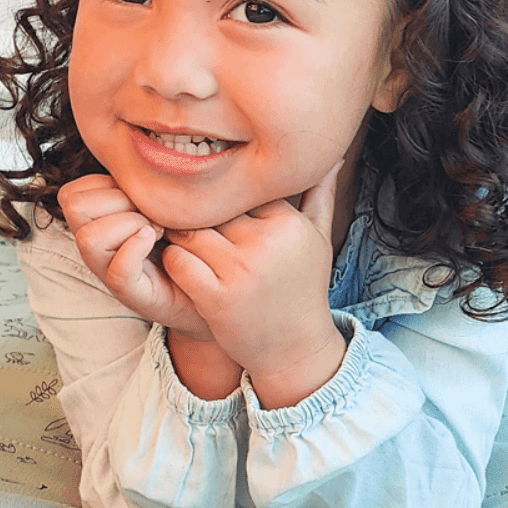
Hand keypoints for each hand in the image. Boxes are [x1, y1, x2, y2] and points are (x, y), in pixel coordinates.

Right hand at [57, 174, 211, 340]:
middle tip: (150, 214)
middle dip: (118, 202)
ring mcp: (107, 270)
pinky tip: (155, 241)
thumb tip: (138, 150)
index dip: (105, 186)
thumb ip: (139, 180)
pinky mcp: (131, 293)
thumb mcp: (155, 198)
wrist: (206, 282)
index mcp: (94, 221)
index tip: (138, 196)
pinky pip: (118, 271)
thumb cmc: (181, 235)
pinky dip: (136, 249)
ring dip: (130, 225)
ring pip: (88, 238)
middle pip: (74, 208)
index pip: (71, 193)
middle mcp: (93, 247)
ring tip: (156, 230)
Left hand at [161, 162, 347, 407]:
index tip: (218, 208)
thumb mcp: (318, 241)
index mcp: (288, 223)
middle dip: (199, 216)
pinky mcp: (218, 297)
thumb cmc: (304, 289)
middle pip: (211, 208)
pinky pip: (179, 262)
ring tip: (186, 244)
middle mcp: (266, 242)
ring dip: (181, 238)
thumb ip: (320, 196)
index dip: (224, 198)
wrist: (296, 350)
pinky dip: (175, 262)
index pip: (239, 190)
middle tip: (190, 222)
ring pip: (190, 232)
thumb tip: (332, 156)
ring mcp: (241, 271)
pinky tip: (186, 269)